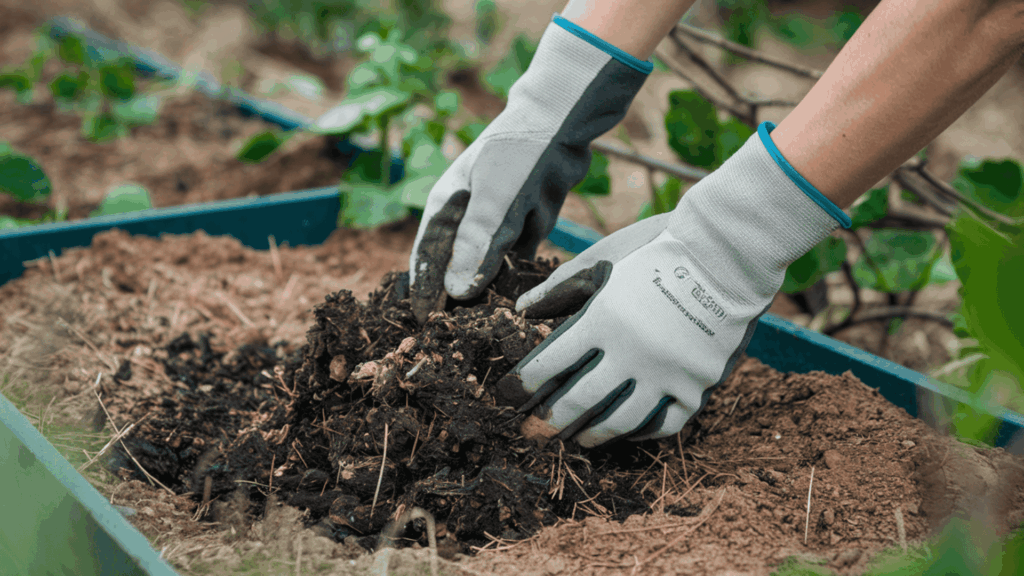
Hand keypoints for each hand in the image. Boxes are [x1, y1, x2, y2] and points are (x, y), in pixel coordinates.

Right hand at [408, 14, 651, 323]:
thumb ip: (477, 245)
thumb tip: (457, 292)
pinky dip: (517, 278)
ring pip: (488, 268)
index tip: (424, 324)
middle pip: (456, 268)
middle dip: (457, 300)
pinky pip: (516, 261)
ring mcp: (495, 223)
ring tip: (489, 329)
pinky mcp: (522, 225)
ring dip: (489, 293)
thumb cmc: (519, 153)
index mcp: (445, 209)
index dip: (424, 292)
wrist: (561, 124)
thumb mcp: (496, 200)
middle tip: (459, 336)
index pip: (426, 259)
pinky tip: (521, 305)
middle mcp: (466, 219)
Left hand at [496, 122, 850, 447]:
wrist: (730, 250)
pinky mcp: (699, 383)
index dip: (522, 384)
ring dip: (592, 434)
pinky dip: (642, 431)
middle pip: (580, 401)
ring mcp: (668, 372)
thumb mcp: (604, 256)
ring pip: (621, 420)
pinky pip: (666, 422)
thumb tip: (521, 311)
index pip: (550, 363)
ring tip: (576, 439)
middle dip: (548, 421)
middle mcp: (633, 352)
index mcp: (603, 318)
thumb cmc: (659, 246)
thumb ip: (561, 286)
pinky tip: (626, 430)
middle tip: (530, 432)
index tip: (506, 396)